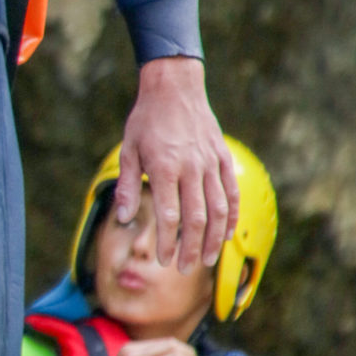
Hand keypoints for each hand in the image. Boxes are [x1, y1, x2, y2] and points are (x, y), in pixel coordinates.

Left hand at [115, 57, 237, 270]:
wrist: (174, 87)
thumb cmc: (146, 120)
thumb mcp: (128, 150)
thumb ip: (127, 186)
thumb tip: (124, 218)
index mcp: (164, 168)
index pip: (170, 216)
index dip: (168, 242)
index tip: (163, 260)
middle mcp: (191, 168)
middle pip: (196, 218)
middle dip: (190, 248)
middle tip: (183, 269)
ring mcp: (210, 163)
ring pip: (218, 209)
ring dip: (213, 238)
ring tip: (206, 259)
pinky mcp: (222, 157)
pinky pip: (231, 192)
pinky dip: (231, 215)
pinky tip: (226, 234)